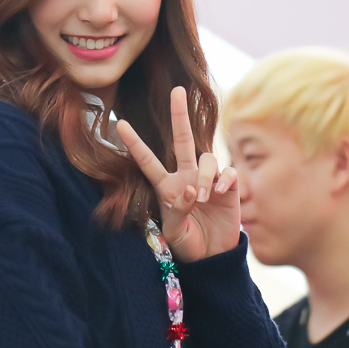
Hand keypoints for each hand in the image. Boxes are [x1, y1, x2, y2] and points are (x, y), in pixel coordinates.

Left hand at [116, 86, 239, 262]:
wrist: (212, 256)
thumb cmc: (188, 243)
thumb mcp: (174, 232)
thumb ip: (177, 211)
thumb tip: (191, 189)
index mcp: (167, 186)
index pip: (148, 161)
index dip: (135, 143)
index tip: (119, 123)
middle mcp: (187, 176)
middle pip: (182, 139)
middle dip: (179, 114)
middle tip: (177, 90)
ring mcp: (208, 179)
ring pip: (206, 158)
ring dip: (206, 176)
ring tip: (204, 197)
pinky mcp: (229, 186)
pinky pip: (227, 172)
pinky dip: (223, 180)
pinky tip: (220, 193)